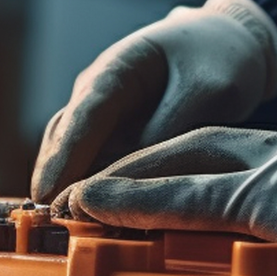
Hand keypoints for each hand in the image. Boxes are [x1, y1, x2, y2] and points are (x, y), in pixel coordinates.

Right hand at [30, 0, 276, 202]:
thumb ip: (172, 128)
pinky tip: (103, 222)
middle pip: (66, 139)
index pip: (85, 114)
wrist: (229, 46)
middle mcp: (99, 94)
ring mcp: (106, 120)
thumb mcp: (210, 89)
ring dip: (73, 191)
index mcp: (118, 68)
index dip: (64, 156)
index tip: (47, 191)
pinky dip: (99, 193)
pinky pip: (102, 170)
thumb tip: (135, 170)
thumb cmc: (220, 58)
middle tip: (56, 224)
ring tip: (72, 229)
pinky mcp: (119, 142)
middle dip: (57, 180)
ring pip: (77, 159)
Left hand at [54, 127, 276, 275]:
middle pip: (195, 150)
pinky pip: (192, 198)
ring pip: (181, 166)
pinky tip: (94, 208)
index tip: (139, 196)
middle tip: (83, 196)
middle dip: (135, 169)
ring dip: (119, 183)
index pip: (233, 163)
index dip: (180, 174)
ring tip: (68, 205)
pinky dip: (136, 201)